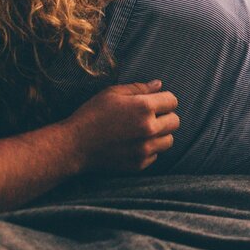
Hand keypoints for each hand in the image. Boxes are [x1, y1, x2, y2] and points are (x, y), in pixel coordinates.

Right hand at [62, 80, 179, 172]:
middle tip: (149, 116)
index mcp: (144, 107)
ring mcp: (145, 149)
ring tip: (143, 131)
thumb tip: (159, 85)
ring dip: (160, 134)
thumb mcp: (113, 93)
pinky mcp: (139, 164)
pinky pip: (155, 155)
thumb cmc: (92, 114)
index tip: (155, 102)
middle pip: (175, 122)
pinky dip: (149, 149)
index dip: (164, 100)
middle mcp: (149, 128)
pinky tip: (133, 143)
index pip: (172, 101)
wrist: (74, 145)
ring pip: (169, 140)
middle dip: (165, 117)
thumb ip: (140, 88)